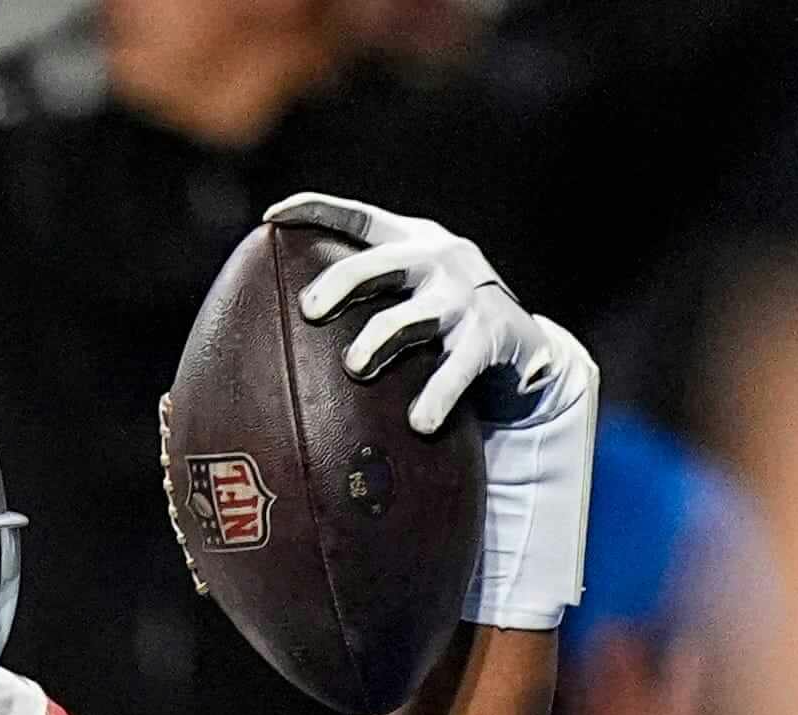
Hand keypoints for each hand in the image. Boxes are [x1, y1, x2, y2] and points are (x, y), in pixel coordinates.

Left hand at [275, 196, 577, 435]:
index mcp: (413, 243)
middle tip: (310, 309)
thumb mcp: (410, 294)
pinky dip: (438, 394)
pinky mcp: (492, 334)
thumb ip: (369, 298)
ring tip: (355, 365)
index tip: (272, 216)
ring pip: (415, 316)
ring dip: (381, 337)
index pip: (360, 219)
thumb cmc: (446, 322)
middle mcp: (440, 260)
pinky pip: (459, 367)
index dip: (317, 210)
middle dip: (343, 281)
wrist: (525, 345)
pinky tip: (419, 421)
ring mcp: (466, 296)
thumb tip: (284, 329)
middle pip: (382, 262)